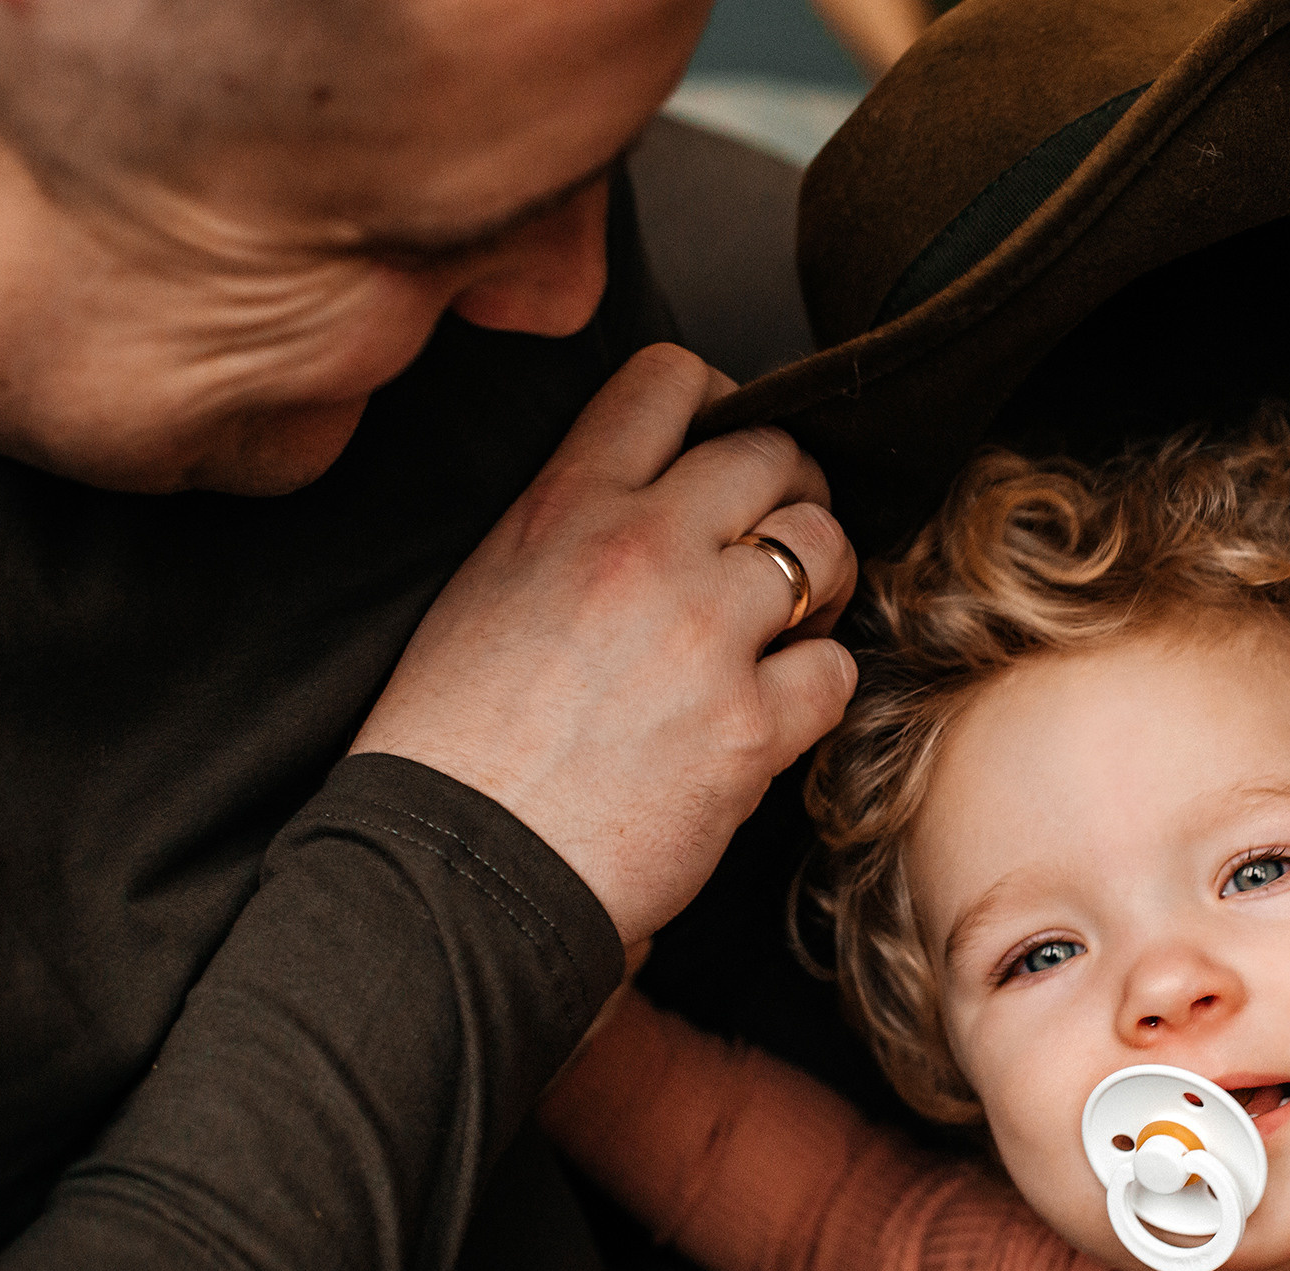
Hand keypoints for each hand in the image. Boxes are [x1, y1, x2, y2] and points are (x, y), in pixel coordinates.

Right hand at [351, 343, 859, 949]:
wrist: (454, 870)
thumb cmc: (454, 750)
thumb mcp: (486, 590)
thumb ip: (573, 529)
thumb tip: (655, 505)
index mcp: (563, 506)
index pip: (668, 381)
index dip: (723, 402)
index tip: (732, 443)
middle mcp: (641, 549)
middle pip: (773, 456)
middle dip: (793, 494)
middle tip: (781, 547)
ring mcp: (704, 633)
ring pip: (824, 550)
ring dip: (824, 586)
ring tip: (788, 629)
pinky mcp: (749, 725)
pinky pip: (835, 671)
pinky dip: (817, 693)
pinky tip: (772, 716)